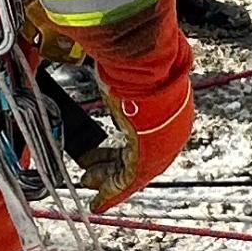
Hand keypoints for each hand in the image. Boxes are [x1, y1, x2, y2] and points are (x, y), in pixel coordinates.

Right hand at [76, 0, 194, 211]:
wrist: (148, 67)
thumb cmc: (135, 61)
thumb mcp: (123, 69)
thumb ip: (108, 70)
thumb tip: (83, 48)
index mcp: (166, 108)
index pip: (142, 134)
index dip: (120, 145)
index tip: (105, 153)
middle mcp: (168, 130)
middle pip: (136, 155)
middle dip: (110, 164)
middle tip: (91, 172)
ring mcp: (160, 146)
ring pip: (130, 171)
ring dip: (108, 178)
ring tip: (89, 184)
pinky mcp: (148, 158)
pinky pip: (127, 181)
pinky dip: (112, 192)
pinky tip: (97, 202)